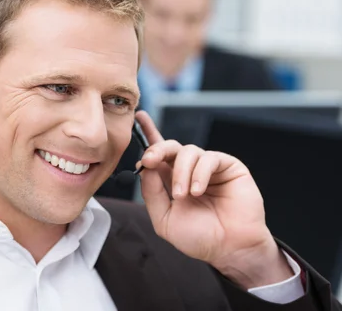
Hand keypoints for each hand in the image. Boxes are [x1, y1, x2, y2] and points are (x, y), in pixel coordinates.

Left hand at [135, 111, 293, 288]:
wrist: (229, 249)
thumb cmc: (198, 237)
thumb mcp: (164, 219)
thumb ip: (152, 193)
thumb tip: (144, 167)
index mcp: (171, 179)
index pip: (158, 153)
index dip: (148, 133)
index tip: (138, 118)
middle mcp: (189, 169)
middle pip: (169, 146)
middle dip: (156, 149)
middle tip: (149, 161)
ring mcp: (208, 167)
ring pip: (187, 151)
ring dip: (180, 173)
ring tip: (184, 196)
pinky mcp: (228, 166)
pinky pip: (209, 158)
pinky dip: (199, 173)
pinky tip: (198, 191)